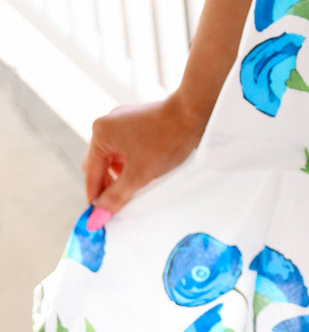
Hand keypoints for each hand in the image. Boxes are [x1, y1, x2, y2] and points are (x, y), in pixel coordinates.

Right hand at [82, 94, 207, 223]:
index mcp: (101, 133)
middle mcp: (108, 124)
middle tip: (117, 205)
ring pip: (113, 157)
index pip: (91, 174)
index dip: (95, 198)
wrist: (194, 112)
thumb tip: (97, 216)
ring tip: (134, 189)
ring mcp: (123, 121)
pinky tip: (143, 173)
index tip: (98, 219)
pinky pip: (126, 148)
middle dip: (108, 185)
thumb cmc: (167, 138)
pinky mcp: (138, 121)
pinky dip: (130, 163)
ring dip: (120, 175)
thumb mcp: (138, 174)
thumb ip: (116, 197)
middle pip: (99, 164)